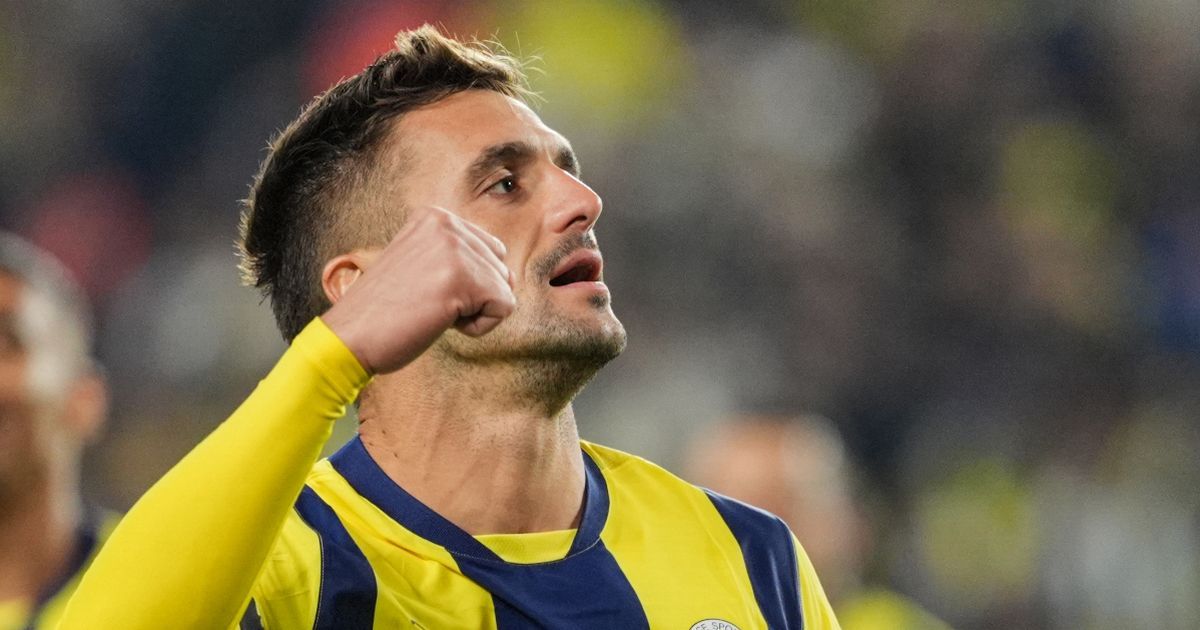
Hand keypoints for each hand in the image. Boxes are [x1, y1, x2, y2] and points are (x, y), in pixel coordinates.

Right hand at [320, 206, 515, 373]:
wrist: (349, 336)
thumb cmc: (384, 312)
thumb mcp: (422, 266)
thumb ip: (458, 258)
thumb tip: (510, 275)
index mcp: (434, 216)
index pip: (489, 250)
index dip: (468, 283)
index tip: (425, 290)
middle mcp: (446, 224)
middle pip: (500, 268)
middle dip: (474, 297)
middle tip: (428, 303)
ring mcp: (455, 248)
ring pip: (504, 289)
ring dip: (474, 312)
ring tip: (431, 311)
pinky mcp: (464, 278)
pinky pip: (504, 307)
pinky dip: (479, 327)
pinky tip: (442, 322)